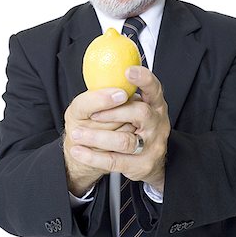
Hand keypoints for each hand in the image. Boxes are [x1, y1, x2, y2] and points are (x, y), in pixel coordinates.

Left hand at [69, 66, 170, 193]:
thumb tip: (106, 90)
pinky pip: (114, 161)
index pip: (153, 88)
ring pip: (124, 141)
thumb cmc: (124, 128)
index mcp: (154, 104)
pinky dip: (93, 156)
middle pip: (141, 113)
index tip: (128, 72)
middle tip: (93, 114)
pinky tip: (79, 150)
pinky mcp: (142, 164)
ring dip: (97, 137)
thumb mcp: (123, 108)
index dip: (143, 79)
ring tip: (77, 133)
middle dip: (114, 113)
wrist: (134, 163)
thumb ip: (116, 96)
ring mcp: (152, 145)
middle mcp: (157, 123)